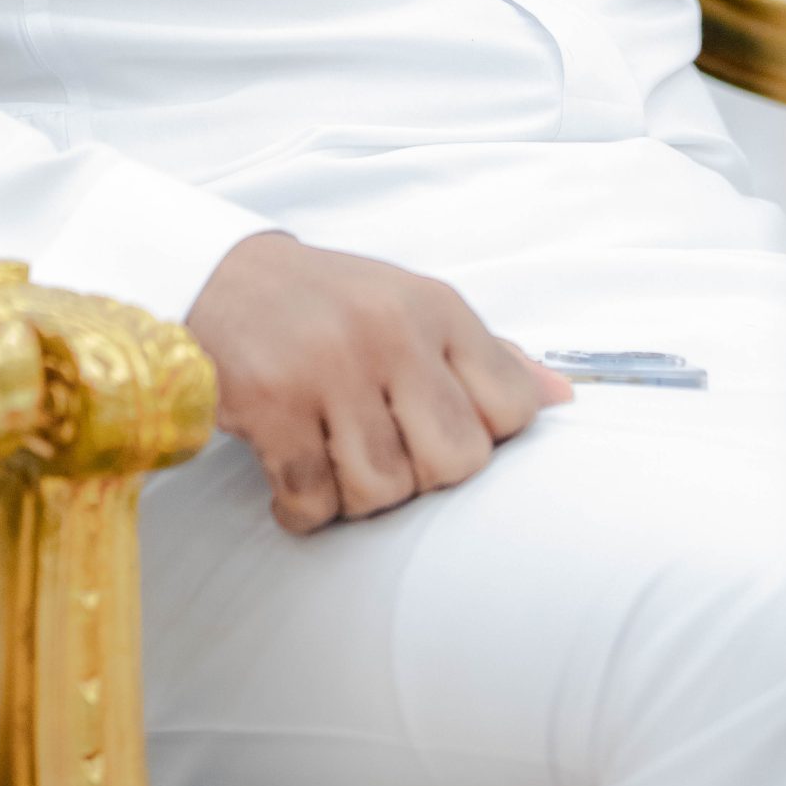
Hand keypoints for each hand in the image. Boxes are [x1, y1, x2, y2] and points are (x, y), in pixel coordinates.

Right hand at [185, 232, 573, 534]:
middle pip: (457, 461)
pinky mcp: (272, 403)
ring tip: (332, 461)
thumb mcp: (413, 308)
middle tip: (384, 454)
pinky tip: (292, 479)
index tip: (439, 431)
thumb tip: (563, 400)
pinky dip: (302, 509)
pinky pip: (313, 499)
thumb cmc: (332, 304)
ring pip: (383, 489)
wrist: (223, 276)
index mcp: (436, 308)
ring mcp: (330, 367)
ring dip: (355, 496)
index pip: (513, 407)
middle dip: (423, 477)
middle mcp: (391, 332)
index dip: (485, 440)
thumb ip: (486, 357)